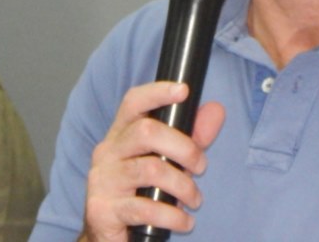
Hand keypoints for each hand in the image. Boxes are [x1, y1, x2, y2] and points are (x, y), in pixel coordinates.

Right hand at [80, 82, 224, 241]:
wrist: (107, 234)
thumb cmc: (142, 191)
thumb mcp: (170, 161)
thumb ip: (193, 137)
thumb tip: (216, 110)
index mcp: (121, 134)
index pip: (133, 102)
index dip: (157, 92)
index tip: (184, 90)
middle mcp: (107, 152)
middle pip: (146, 131)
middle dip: (185, 147)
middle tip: (201, 166)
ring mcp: (102, 181)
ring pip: (150, 170)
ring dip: (183, 186)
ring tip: (196, 199)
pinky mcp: (102, 210)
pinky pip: (145, 208)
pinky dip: (173, 216)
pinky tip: (184, 221)